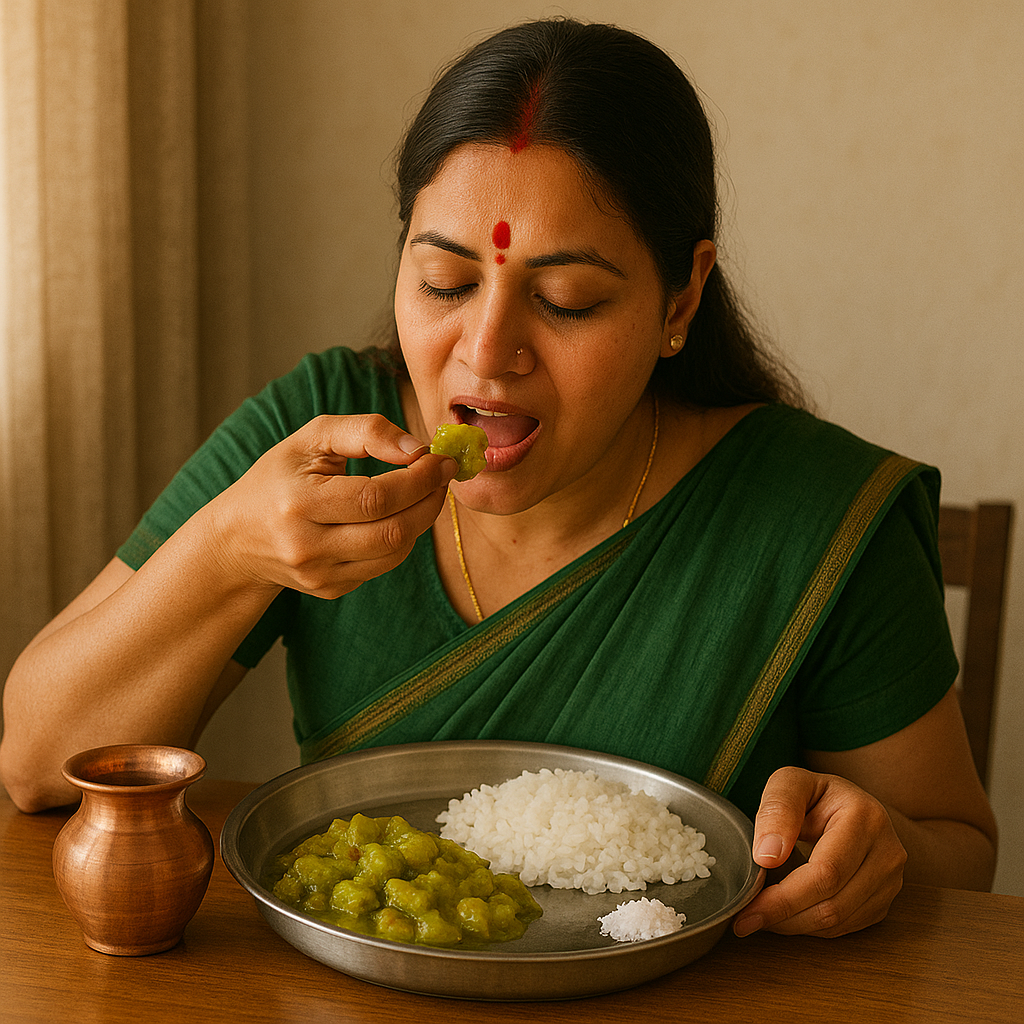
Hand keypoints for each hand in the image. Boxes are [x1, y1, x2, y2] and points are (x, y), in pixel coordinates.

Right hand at [208, 413, 457, 598]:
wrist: (237, 538)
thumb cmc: (279, 479)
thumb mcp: (311, 439)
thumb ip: (365, 432)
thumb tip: (416, 449)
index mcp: (297, 503)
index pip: (376, 497)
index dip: (418, 479)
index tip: (440, 459)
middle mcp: (306, 546)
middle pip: (392, 530)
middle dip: (429, 499)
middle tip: (443, 474)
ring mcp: (318, 574)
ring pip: (394, 552)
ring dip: (422, 519)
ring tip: (427, 491)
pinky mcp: (329, 589)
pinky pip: (384, 565)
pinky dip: (402, 538)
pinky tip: (400, 515)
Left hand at [733, 767, 906, 937]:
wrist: (846, 804)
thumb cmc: (813, 794)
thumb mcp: (789, 783)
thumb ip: (777, 810)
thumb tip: (768, 856)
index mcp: (866, 818)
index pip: (826, 872)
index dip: (785, 897)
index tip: (748, 908)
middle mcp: (887, 853)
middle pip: (833, 904)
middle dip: (783, 917)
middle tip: (745, 920)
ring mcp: (890, 880)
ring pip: (838, 922)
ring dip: (793, 925)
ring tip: (761, 914)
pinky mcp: (883, 900)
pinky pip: (844, 926)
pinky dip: (810, 926)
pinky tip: (786, 913)